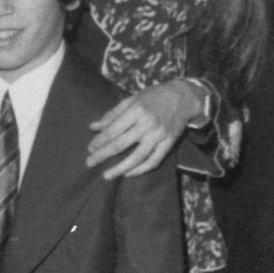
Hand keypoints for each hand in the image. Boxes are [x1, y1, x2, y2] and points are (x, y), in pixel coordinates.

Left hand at [86, 79, 204, 178]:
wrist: (183, 97)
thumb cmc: (154, 96)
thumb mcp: (132, 99)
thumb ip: (112, 114)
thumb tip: (93, 127)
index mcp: (136, 110)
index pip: (113, 130)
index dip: (100, 141)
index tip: (90, 149)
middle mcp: (147, 124)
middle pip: (120, 144)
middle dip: (102, 155)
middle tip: (89, 163)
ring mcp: (159, 135)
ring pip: (136, 157)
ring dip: (120, 168)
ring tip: (106, 176)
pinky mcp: (169, 143)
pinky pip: (154, 161)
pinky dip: (140, 169)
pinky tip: (128, 173)